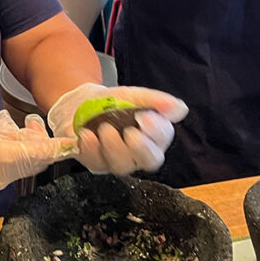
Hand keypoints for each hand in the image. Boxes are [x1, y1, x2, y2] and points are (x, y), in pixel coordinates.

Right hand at [0, 110, 75, 190]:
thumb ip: (21, 134)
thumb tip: (38, 137)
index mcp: (8, 157)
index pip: (44, 154)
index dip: (60, 148)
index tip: (74, 142)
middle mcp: (7, 175)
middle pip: (38, 163)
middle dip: (44, 146)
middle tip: (37, 126)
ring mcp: (0, 181)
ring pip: (27, 167)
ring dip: (30, 150)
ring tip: (23, 129)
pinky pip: (14, 170)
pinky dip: (19, 157)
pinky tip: (11, 142)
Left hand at [46, 83, 187, 174]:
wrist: (78, 104)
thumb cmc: (111, 102)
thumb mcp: (131, 95)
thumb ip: (154, 101)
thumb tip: (181, 108)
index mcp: (152, 135)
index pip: (163, 139)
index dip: (157, 131)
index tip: (144, 117)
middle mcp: (138, 153)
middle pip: (150, 160)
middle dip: (141, 148)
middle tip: (129, 132)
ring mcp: (117, 160)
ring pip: (122, 165)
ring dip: (113, 146)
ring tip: (103, 128)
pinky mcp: (96, 163)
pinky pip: (96, 162)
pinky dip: (90, 148)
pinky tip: (86, 134)